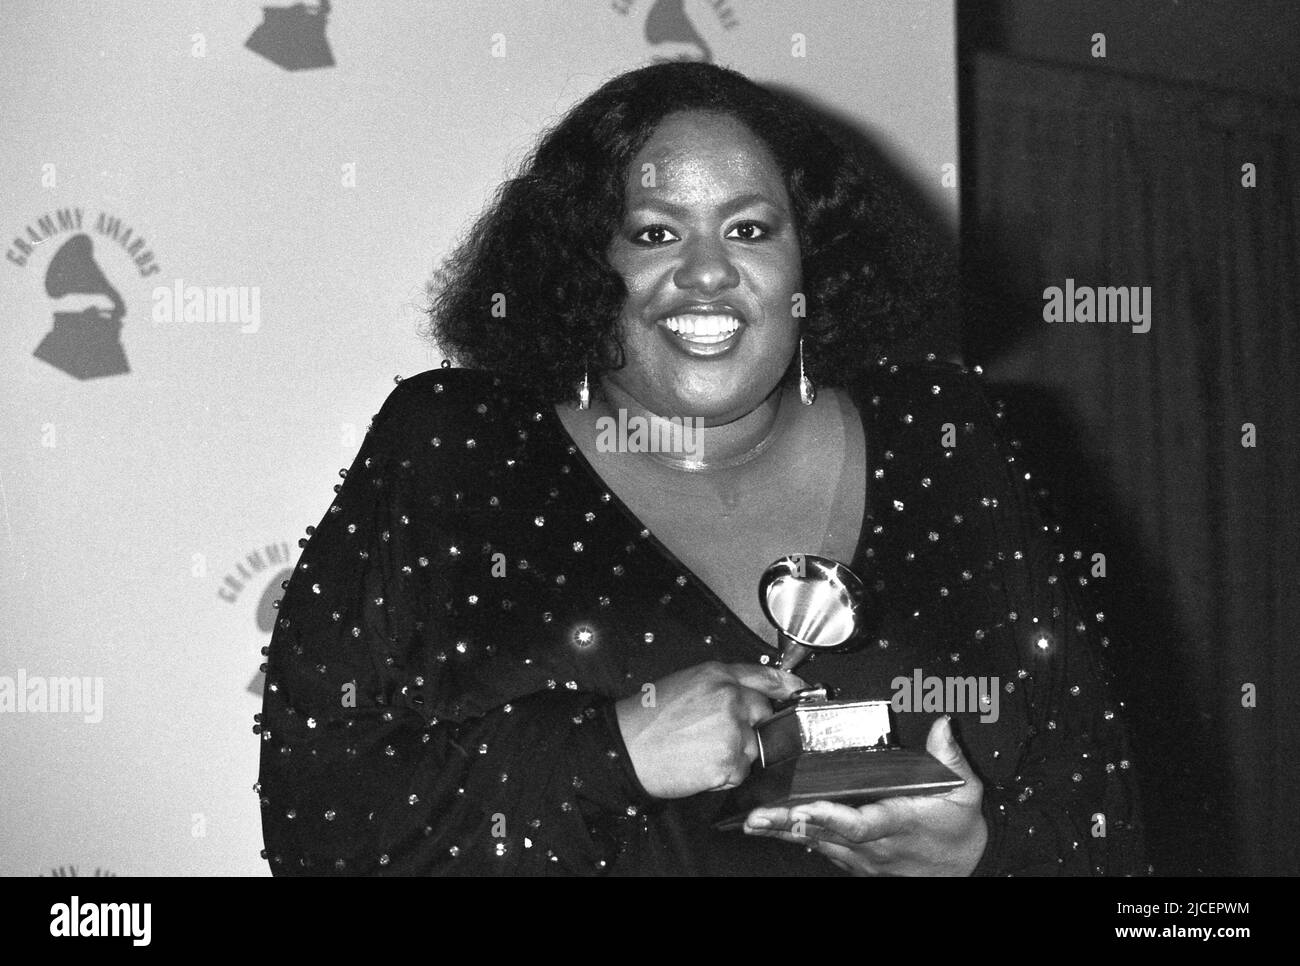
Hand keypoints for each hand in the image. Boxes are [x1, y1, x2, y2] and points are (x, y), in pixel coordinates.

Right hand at [615, 661, 806, 799]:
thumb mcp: (685, 684)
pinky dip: (725, 774)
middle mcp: (730, 699)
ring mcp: (732, 731)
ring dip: (735, 753)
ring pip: (754, 746)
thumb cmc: (646, 720)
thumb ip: (721, 686)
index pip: (767, 677)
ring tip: (700, 750)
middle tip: (715, 734)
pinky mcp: (729, 762)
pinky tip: (700, 765)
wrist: (624, 750)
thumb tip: (750, 695)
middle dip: (748, 726)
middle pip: (764, 713)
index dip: (786, 686)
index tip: (797, 691)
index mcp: (717, 676)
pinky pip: (740, 771)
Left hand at [742, 715, 987, 875]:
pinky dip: (797, 836)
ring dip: (784, 831)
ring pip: (817, 843)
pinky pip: (821, 847)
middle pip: (825, 833)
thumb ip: (951, 757)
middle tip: (755, 816)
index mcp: (897, 823)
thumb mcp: (965, 791)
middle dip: (788, 824)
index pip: (859, 822)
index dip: (829, 815)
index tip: (804, 806)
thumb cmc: (960, 830)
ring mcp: (862, 856)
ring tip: (751, 821)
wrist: (966, 868)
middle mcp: (874, 844)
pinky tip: (772, 828)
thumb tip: (942, 724)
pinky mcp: (856, 861)